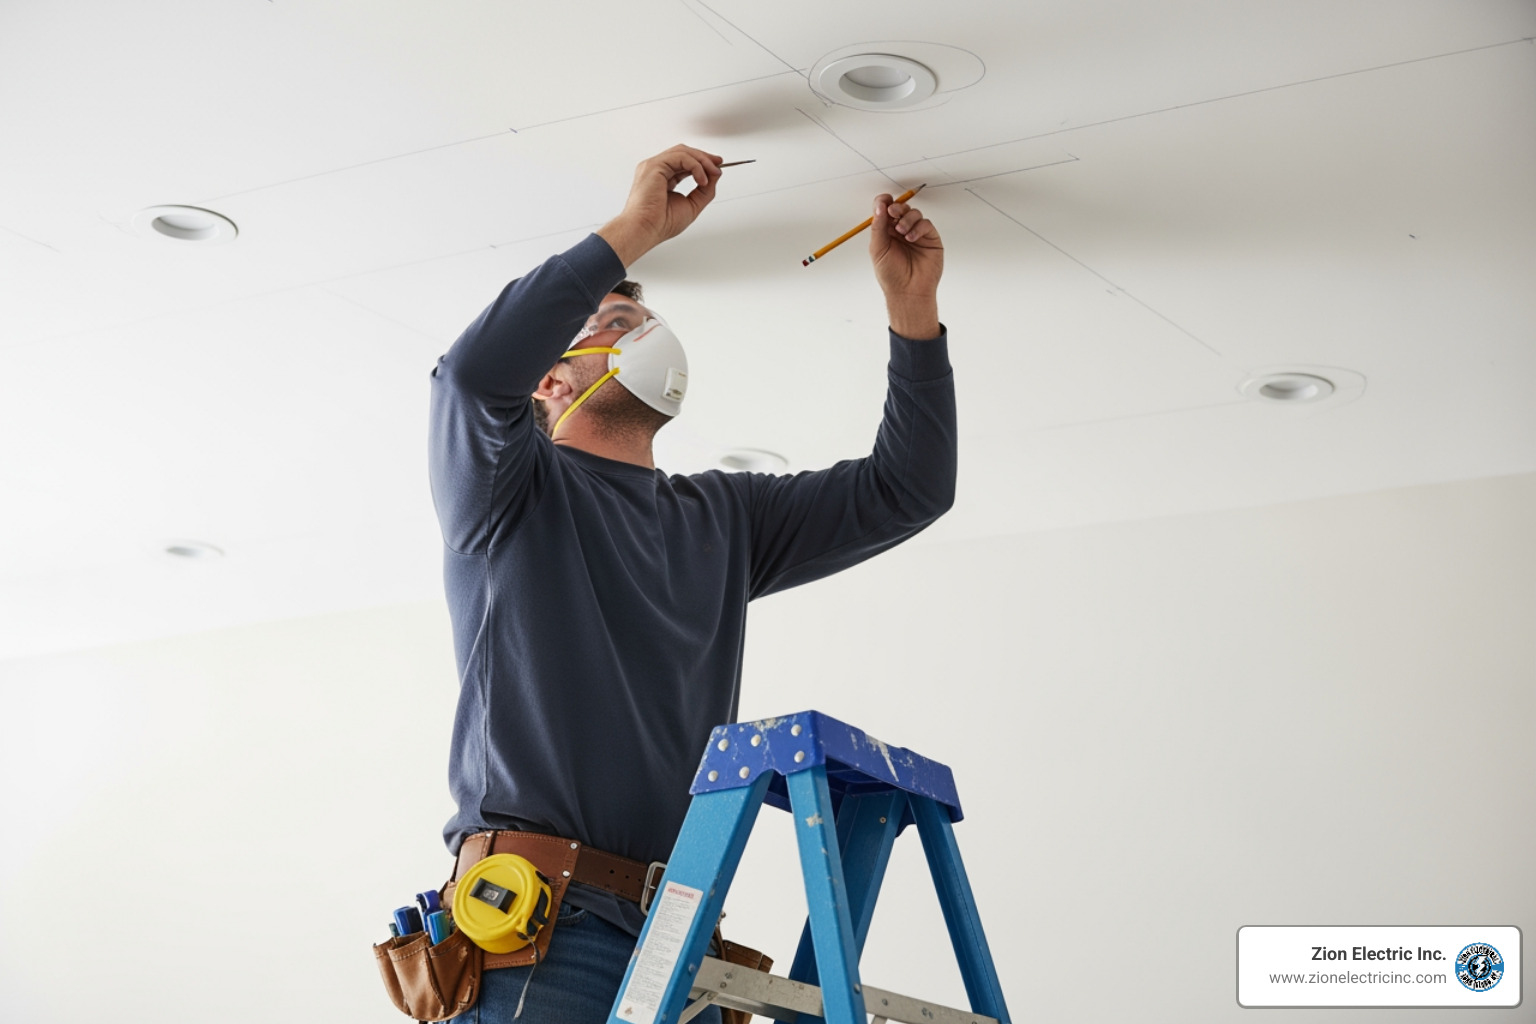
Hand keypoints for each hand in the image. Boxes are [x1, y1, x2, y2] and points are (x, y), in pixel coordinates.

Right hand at [598, 145, 723, 265]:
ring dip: (702, 161)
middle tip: (718, 165)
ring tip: (713, 172)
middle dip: (703, 157)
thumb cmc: (661, 223)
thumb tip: (715, 174)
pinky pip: (680, 157)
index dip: (701, 162)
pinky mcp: (654, 166)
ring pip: (682, 152)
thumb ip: (705, 190)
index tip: (717, 167)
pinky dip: (695, 166)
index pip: (683, 162)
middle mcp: (656, 170)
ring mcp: (654, 166)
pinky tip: (702, 178)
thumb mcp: (692, 205)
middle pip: (683, 153)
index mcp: (662, 178)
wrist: (646, 229)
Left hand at [869, 194, 942, 338]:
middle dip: (896, 207)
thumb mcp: (877, 249)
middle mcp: (901, 230)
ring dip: (907, 219)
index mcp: (886, 232)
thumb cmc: (891, 275)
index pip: (884, 210)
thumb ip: (878, 227)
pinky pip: (926, 224)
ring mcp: (916, 233)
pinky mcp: (930, 238)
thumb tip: (880, 207)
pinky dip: (918, 227)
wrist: (908, 291)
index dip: (883, 202)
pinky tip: (911, 238)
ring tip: (902, 232)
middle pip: (900, 208)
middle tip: (893, 212)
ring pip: (914, 213)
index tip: (883, 201)